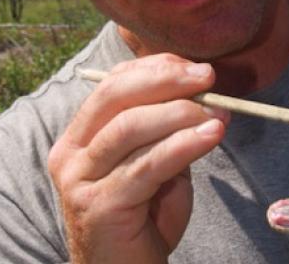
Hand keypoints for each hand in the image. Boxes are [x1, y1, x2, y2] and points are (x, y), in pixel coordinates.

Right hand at [47, 54, 228, 263]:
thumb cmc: (143, 221)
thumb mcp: (154, 165)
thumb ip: (165, 131)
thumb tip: (202, 93)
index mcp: (79, 137)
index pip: (112, 85)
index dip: (153, 69)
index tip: (193, 67)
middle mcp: (71, 154)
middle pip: (115, 97)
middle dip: (165, 80)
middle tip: (206, 78)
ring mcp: (80, 180)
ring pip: (130, 127)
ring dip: (180, 113)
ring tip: (217, 114)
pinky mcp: (99, 206)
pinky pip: (147, 165)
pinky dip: (183, 145)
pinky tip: (210, 136)